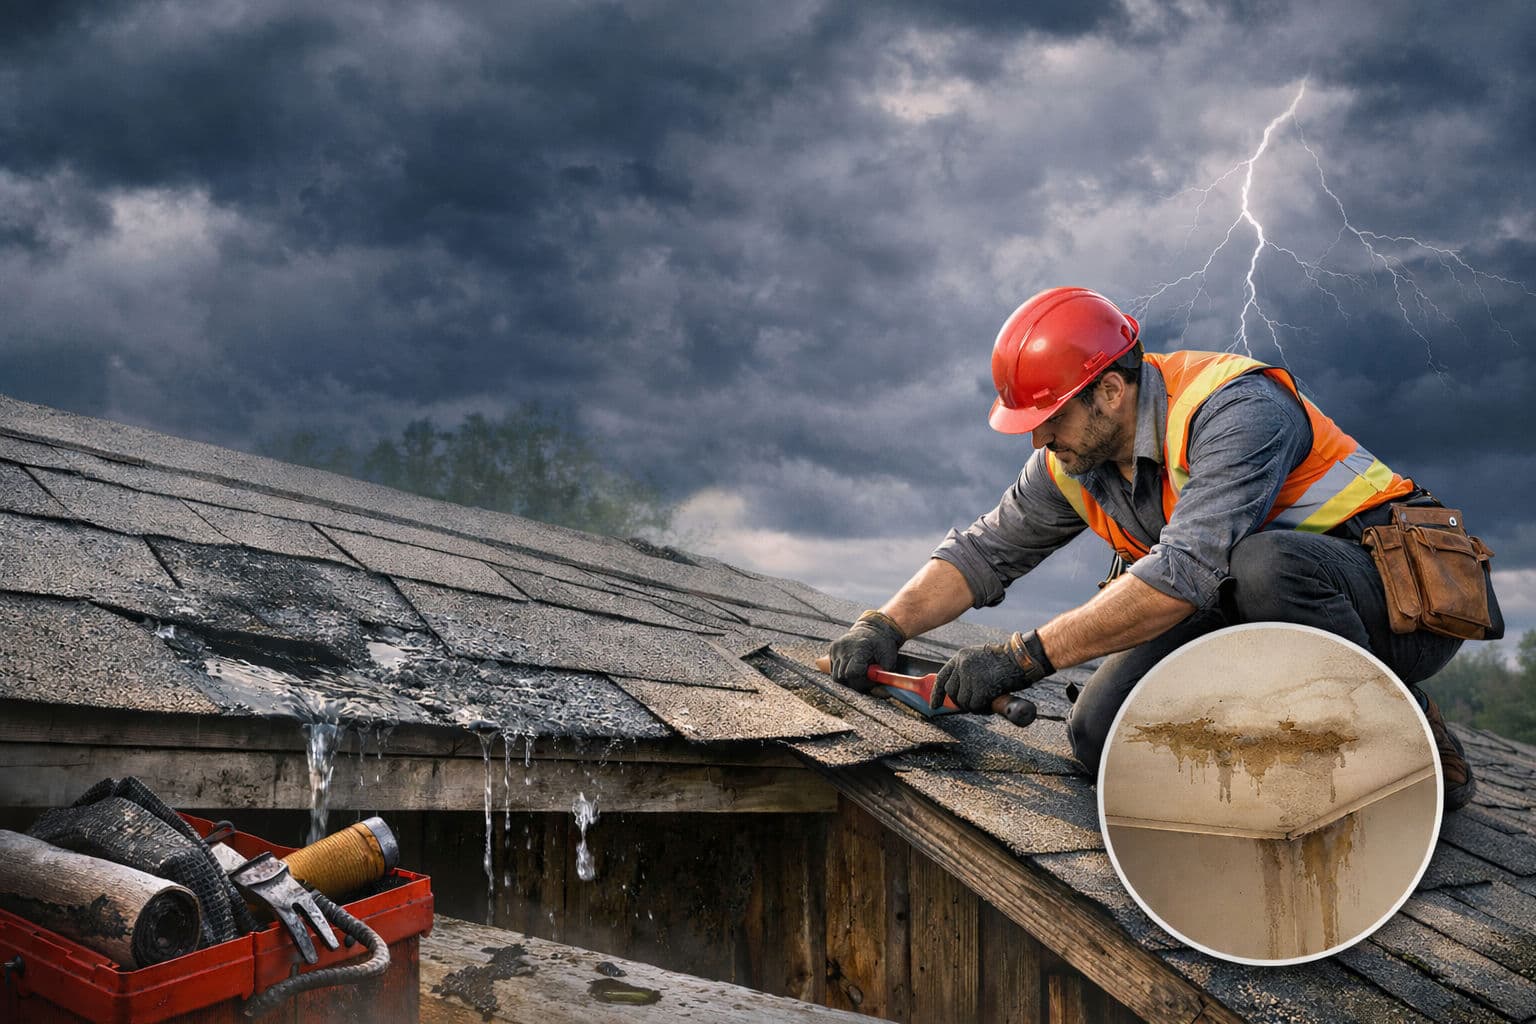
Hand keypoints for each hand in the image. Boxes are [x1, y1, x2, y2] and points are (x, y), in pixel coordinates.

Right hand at [828, 611, 904, 691]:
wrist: (874, 628)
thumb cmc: (883, 645)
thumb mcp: (889, 658)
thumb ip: (884, 675)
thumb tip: (882, 691)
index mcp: (858, 648)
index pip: (851, 673)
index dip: (861, 681)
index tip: (870, 679)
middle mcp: (843, 648)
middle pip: (841, 677)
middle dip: (853, 682)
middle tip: (865, 679)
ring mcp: (836, 648)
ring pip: (835, 675)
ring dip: (847, 678)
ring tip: (859, 671)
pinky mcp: (832, 649)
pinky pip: (834, 669)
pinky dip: (843, 671)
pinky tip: (853, 665)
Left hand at [932, 630, 1053, 711]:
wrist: (1022, 659)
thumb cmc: (1006, 661)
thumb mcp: (980, 659)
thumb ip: (967, 671)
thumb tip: (957, 693)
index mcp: (961, 657)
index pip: (942, 678)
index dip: (936, 693)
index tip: (934, 704)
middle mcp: (963, 665)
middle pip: (952, 691)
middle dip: (960, 701)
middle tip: (976, 702)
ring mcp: (971, 676)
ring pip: (963, 701)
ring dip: (974, 706)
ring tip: (987, 700)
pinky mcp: (981, 688)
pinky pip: (975, 706)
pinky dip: (982, 709)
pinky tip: (990, 703)